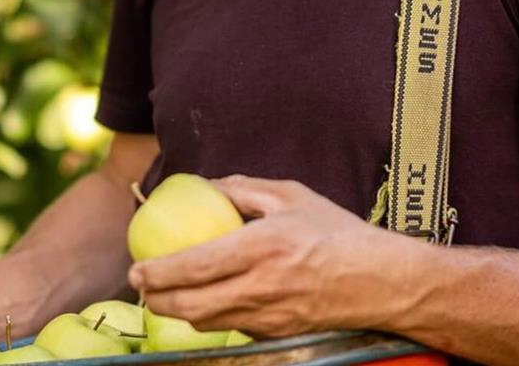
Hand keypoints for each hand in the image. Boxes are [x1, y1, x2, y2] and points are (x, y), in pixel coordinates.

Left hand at [127, 175, 419, 337]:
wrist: (382, 281)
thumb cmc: (338, 233)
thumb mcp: (292, 196)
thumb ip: (245, 189)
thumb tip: (207, 185)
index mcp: (263, 246)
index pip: (196, 266)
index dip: (159, 272)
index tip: (136, 269)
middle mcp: (262, 286)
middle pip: (191, 306)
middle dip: (157, 300)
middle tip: (142, 286)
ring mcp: (269, 316)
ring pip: (206, 323)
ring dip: (179, 312)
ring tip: (166, 294)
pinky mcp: (277, 334)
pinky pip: (232, 328)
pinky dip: (212, 317)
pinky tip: (207, 301)